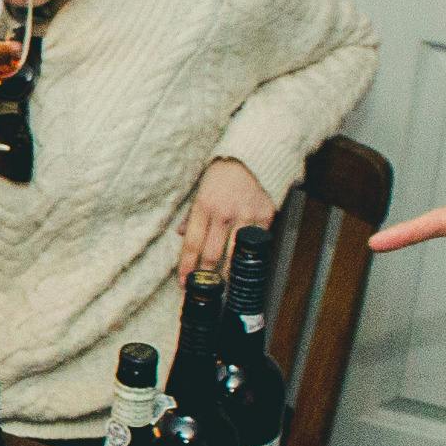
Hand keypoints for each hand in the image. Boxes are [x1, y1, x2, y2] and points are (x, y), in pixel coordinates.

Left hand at [178, 156, 275, 280]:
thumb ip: (191, 215)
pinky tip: (245, 264)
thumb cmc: (221, 175)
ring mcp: (246, 214)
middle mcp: (224, 212)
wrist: (250, 157)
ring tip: (224, 285)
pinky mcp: (265, 215)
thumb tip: (180, 235)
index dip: (187, 266)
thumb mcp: (200, 191)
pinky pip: (256, 242)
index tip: (183, 282)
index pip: (192, 244)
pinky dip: (250, 254)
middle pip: (212, 254)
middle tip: (202, 288)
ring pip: (235, 254)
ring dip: (228, 272)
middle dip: (206, 275)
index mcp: (204, 206)